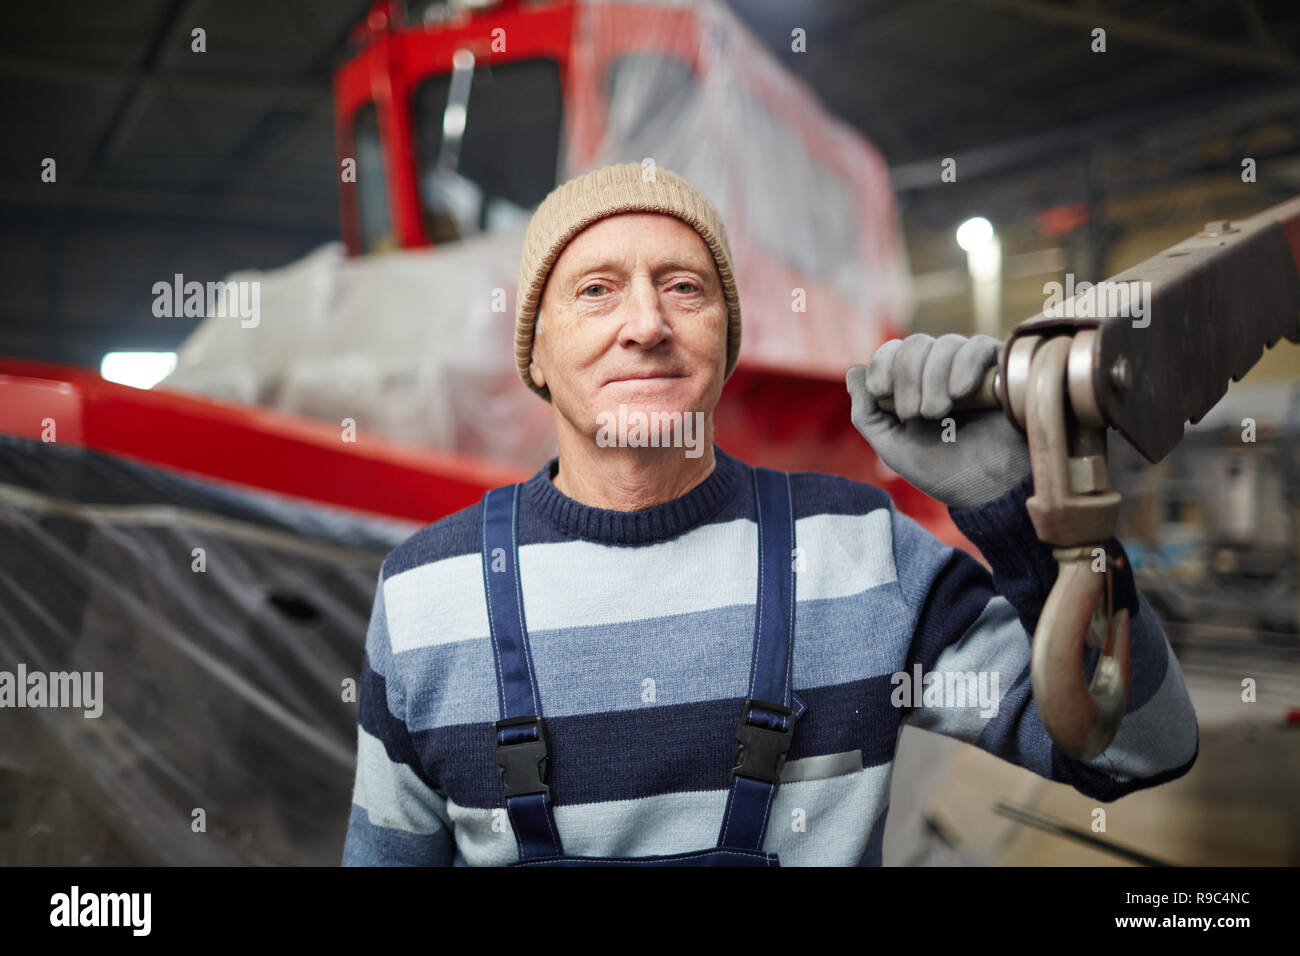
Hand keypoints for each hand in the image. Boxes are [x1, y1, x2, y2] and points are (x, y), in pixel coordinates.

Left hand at [846, 333, 1029, 508]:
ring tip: (938, 412)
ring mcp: (972, 368)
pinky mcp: (1001, 370)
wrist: (985, 490)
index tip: (881, 393)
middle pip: (915, 344)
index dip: (882, 364)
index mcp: (914, 386)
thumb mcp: (893, 446)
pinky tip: (960, 392)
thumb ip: (867, 414)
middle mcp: (942, 371)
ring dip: (933, 377)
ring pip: (945, 343)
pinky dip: (964, 364)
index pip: (892, 351)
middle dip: (908, 377)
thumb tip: (854, 371)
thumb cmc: (941, 471)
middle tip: (916, 414)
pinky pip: (979, 346)